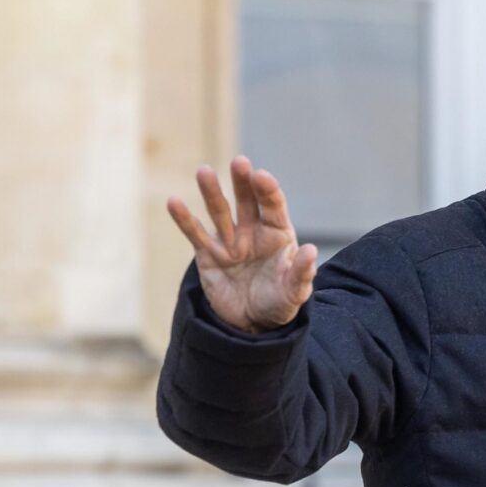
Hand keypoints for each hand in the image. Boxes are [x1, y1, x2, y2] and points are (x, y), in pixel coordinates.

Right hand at [167, 156, 317, 332]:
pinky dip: (184, 219)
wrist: (252, 324)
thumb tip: (311, 251)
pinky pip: (195, 233)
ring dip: (211, 192)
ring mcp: (229, 241)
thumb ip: (302, 273)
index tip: (261, 176)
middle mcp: (253, 231)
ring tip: (204, 171)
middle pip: (247, 200)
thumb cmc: (278, 302)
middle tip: (239, 162)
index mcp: (278, 233)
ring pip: (219, 212)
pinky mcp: (208, 254)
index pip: (273, 206)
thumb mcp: (295, 292)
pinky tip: (174, 202)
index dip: (267, 190)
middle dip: (242, 182)